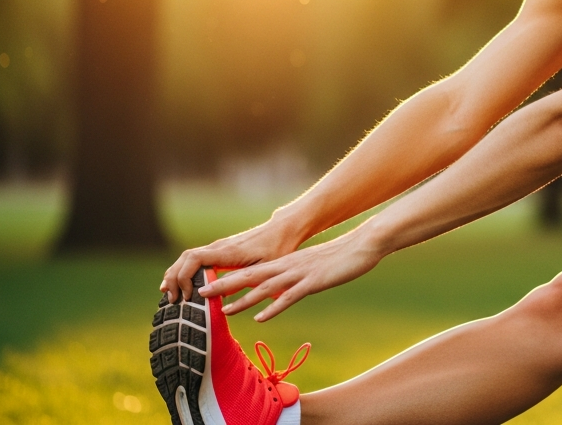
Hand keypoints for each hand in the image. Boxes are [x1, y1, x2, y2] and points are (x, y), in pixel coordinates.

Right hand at [160, 218, 303, 303]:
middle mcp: (219, 247)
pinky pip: (195, 258)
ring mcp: (218, 247)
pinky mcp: (219, 250)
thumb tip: (219, 296)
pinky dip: (184, 270)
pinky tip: (180, 284)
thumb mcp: (264, 268)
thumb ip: (242, 281)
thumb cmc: (277, 249)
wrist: (282, 230)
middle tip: (172, 299)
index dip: (185, 277)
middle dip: (174, 278)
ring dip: (176, 274)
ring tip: (169, 294)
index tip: (188, 295)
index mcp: (228, 252)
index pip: (195, 259)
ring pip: (187, 257)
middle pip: (185, 258)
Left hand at [198, 230, 383, 321]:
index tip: (208, 285)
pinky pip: (289, 296)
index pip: (251, 270)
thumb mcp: (313, 265)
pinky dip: (273, 307)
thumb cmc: (340, 256)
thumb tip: (285, 284)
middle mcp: (287, 266)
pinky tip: (260, 318)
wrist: (363, 244)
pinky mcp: (313, 282)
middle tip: (199, 293)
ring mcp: (299, 274)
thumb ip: (297, 273)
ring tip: (222, 310)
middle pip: (249, 276)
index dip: (228, 278)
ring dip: (242, 299)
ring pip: (264, 287)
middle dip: (223, 285)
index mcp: (285, 263)